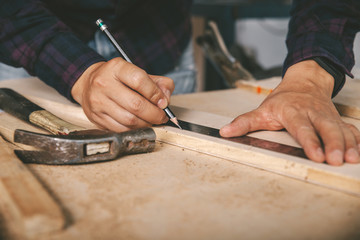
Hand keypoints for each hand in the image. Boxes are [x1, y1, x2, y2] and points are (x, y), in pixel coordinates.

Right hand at [71, 58, 173, 131]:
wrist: (88, 84)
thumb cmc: (117, 79)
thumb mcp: (136, 72)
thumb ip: (158, 83)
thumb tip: (166, 99)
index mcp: (116, 68)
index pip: (139, 80)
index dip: (155, 94)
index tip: (163, 102)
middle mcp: (104, 83)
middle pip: (136, 104)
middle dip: (154, 114)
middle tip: (162, 116)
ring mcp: (98, 102)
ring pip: (129, 120)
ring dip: (146, 124)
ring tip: (152, 121)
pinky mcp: (96, 117)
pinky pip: (121, 129)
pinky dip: (134, 130)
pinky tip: (139, 125)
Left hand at [220, 60, 359, 164]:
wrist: (303, 83)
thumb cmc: (282, 100)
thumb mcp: (262, 110)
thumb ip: (244, 123)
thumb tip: (225, 132)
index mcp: (293, 111)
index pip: (302, 128)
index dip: (310, 141)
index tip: (316, 155)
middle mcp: (313, 113)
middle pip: (326, 127)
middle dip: (333, 144)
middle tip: (337, 160)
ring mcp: (327, 116)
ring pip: (341, 129)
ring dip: (349, 144)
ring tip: (352, 159)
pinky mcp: (337, 119)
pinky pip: (350, 129)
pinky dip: (357, 140)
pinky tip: (359, 152)